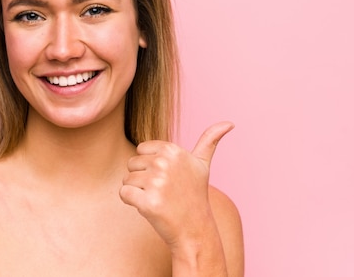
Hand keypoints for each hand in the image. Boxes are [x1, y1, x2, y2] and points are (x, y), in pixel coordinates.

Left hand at [119, 122, 233, 249]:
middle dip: (143, 179)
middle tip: (163, 192)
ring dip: (137, 192)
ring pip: (126, 179)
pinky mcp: (148, 202)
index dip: (150, 166)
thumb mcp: (202, 165)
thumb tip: (229, 123)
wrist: (195, 230)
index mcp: (173, 150)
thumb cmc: (194, 195)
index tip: (167, 177)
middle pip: (132, 164)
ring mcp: (156, 183)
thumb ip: (210, 141)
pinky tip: (149, 207)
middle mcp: (164, 163)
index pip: (141, 150)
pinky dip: (131, 202)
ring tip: (158, 200)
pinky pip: (123, 193)